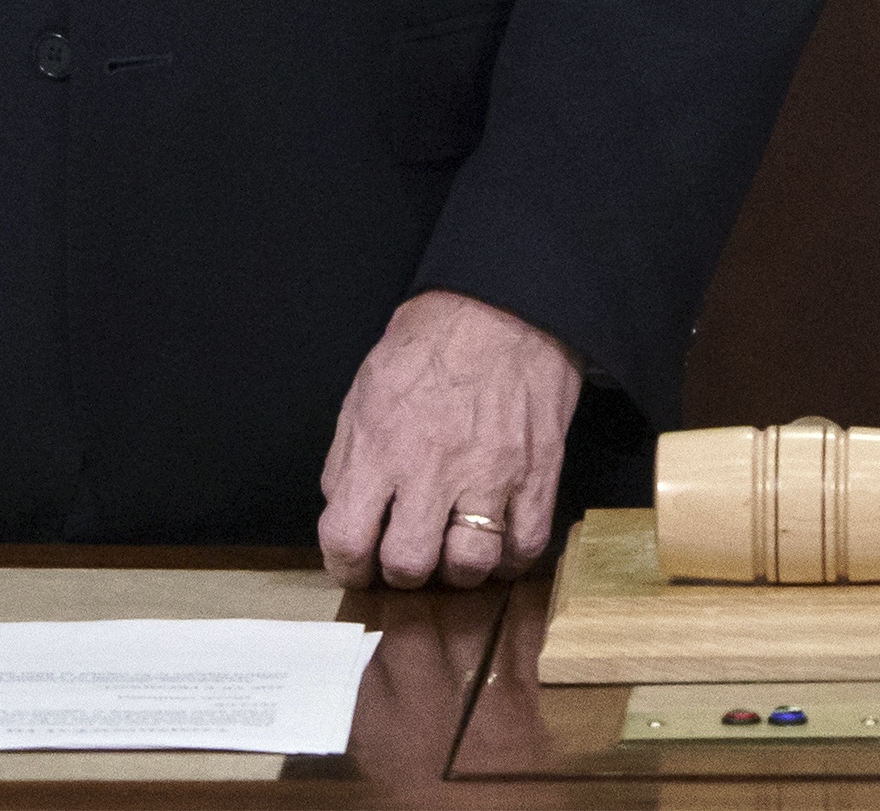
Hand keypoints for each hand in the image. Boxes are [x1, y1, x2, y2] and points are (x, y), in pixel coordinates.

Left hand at [316, 291, 580, 589]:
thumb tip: (342, 511)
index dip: (345, 567)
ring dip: (458, 569)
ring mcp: (490, 474)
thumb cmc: (431, 343)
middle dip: (402, 573)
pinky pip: (525, 549)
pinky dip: (509, 557)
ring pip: (470, 566)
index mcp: (380, 443)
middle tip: (408, 555)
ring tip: (454, 547)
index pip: (346, 538)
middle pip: (409, 565)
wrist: (504, 306)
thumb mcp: (365, 389)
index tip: (356, 565)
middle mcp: (432, 466)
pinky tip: (498, 538)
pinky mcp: (537, 475)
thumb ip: (348, 457)